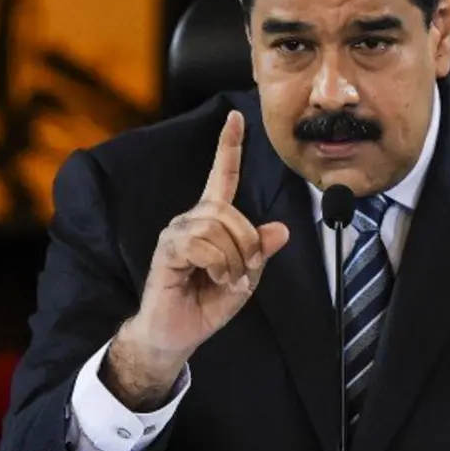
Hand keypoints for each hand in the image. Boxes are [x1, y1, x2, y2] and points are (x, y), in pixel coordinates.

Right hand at [106, 111, 289, 407]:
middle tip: (239, 274)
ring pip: (220, 228)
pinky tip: (207, 278)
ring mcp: (178, 231)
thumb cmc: (207, 303)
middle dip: (247, 246)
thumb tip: (281, 229)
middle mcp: (193, 218)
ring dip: (232, 261)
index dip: (229, 147)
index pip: (222, 176)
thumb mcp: (246, 278)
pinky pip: (202, 244)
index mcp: (212, 220)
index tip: (237, 117)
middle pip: (233, 213)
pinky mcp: (168, 248)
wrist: (177, 333)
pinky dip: (216, 265)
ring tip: (221, 279)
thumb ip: (261, 253)